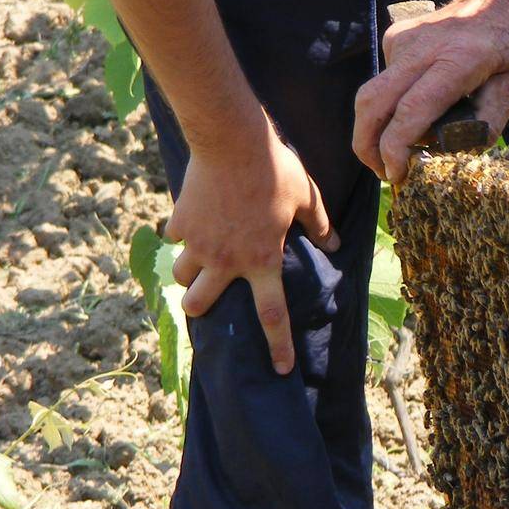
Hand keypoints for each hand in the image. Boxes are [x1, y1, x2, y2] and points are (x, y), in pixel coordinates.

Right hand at [166, 129, 337, 374]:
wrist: (231, 139)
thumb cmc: (275, 168)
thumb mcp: (306, 196)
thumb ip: (319, 225)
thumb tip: (333, 244)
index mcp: (262, 261)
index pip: (273, 315)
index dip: (278, 345)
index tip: (281, 369)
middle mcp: (226, 260)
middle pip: (200, 304)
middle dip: (199, 309)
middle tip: (201, 303)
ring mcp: (198, 243)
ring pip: (180, 275)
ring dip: (187, 274)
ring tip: (194, 264)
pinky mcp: (180, 222)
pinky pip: (175, 238)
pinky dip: (181, 235)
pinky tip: (191, 223)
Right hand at [353, 0, 508, 182]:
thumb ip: (489, 120)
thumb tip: (454, 151)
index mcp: (459, 59)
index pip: (411, 109)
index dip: (395, 148)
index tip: (396, 174)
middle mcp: (424, 46)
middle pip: (373, 101)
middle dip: (366, 145)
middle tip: (382, 172)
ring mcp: (405, 39)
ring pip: (372, 94)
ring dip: (377, 128)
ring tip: (401, 147)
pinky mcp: (396, 37)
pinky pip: (384, 81)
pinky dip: (392, 103)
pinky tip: (418, 104)